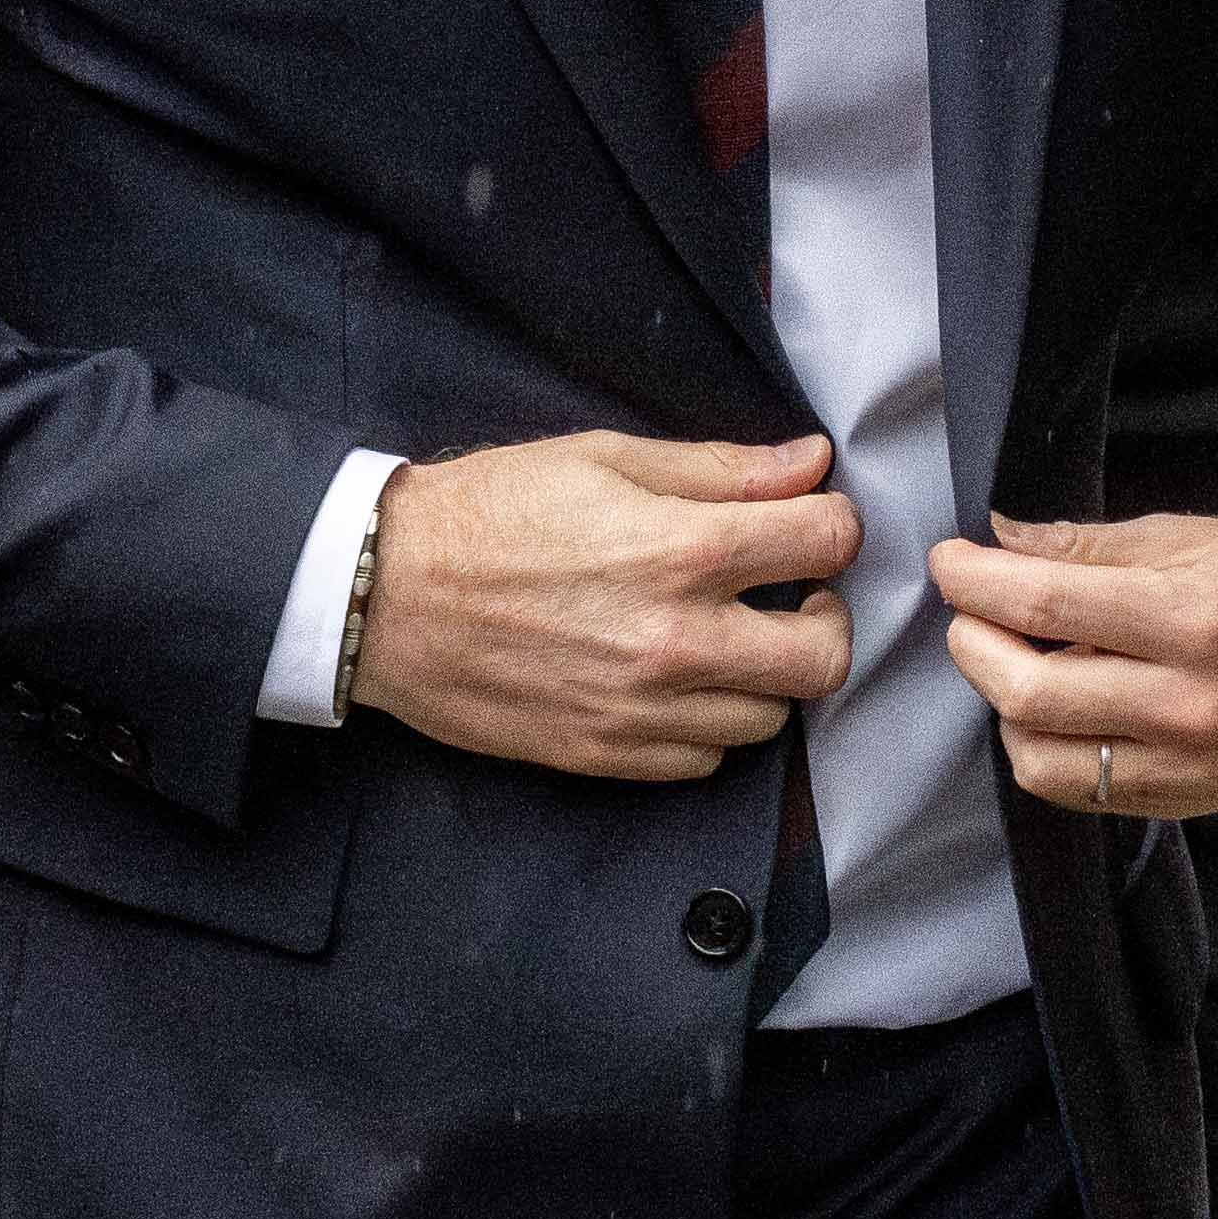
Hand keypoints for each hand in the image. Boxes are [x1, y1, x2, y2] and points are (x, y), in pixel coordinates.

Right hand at [356, 432, 854, 781]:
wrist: (385, 595)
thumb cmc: (490, 511)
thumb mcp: (604, 458)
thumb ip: (718, 469)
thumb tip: (809, 463)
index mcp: (683, 550)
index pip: (828, 543)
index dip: (832, 524)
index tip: (809, 525)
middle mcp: (677, 640)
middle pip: (826, 657)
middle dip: (826, 619)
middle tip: (793, 597)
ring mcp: (643, 710)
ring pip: (770, 717)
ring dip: (765, 675)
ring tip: (727, 637)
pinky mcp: (606, 756)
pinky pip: (705, 760)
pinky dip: (708, 724)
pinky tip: (677, 682)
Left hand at [931, 515, 1217, 819]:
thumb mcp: (1198, 538)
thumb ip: (1093, 545)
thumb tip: (1002, 539)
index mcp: (1193, 617)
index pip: (1046, 602)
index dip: (976, 580)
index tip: (950, 560)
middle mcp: (1185, 702)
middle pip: (1026, 687)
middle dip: (971, 641)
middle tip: (972, 609)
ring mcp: (1180, 763)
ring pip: (1035, 751)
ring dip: (1003, 699)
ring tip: (1020, 655)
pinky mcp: (1176, 800)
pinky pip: (1071, 787)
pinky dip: (1039, 745)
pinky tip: (1055, 704)